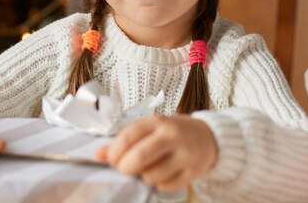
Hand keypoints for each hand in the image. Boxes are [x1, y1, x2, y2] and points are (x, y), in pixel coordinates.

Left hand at [95, 115, 216, 190]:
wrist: (210, 137)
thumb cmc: (172, 132)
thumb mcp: (150, 130)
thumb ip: (124, 141)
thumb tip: (97, 154)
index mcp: (157, 121)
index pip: (129, 136)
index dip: (115, 152)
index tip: (111, 160)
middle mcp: (172, 136)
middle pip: (140, 157)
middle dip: (125, 168)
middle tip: (124, 169)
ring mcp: (184, 155)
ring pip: (151, 175)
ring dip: (144, 176)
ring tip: (148, 169)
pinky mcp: (193, 172)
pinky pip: (165, 186)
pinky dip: (159, 183)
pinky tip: (164, 173)